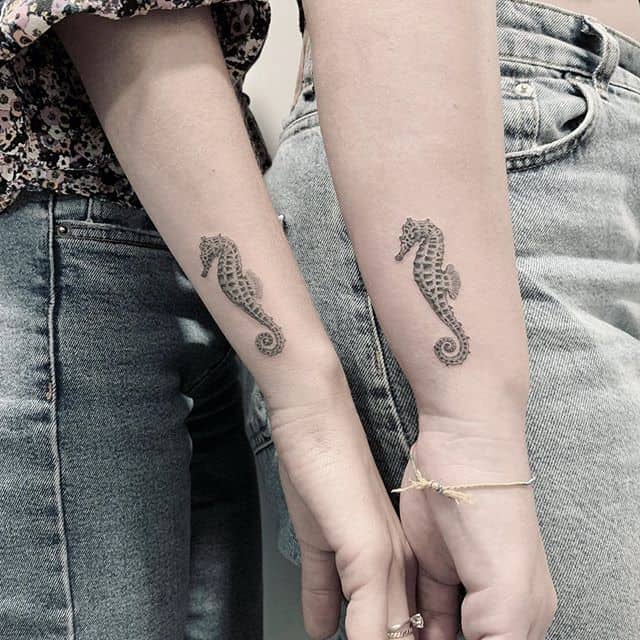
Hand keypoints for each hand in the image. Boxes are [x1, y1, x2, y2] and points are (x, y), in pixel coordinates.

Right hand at [268, 382, 417, 639]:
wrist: (317, 421)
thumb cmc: (320, 472)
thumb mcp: (320, 540)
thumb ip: (325, 588)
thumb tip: (322, 631)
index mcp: (394, 563)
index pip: (405, 630)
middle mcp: (402, 567)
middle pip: (409, 636)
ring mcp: (389, 560)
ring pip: (397, 636)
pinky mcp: (369, 550)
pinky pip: (373, 621)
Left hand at [398, 416, 556, 639]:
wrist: (461, 448)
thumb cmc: (495, 517)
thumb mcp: (508, 596)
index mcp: (522, 617)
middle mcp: (491, 602)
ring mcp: (457, 580)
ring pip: (436, 635)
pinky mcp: (426, 561)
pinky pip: (415, 608)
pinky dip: (404, 626)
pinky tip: (392, 633)